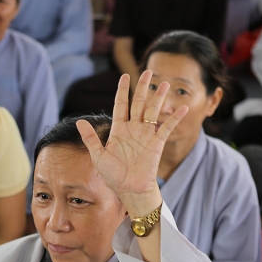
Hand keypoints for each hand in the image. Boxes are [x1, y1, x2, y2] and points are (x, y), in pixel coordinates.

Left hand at [76, 70, 186, 214]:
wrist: (130, 190)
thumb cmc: (113, 176)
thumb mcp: (99, 156)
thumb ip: (91, 138)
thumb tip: (79, 121)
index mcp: (118, 129)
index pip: (121, 104)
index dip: (123, 90)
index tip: (125, 76)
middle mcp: (133, 129)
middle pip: (139, 102)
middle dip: (143, 86)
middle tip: (148, 71)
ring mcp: (146, 135)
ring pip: (152, 111)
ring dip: (159, 97)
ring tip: (165, 83)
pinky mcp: (157, 143)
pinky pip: (167, 128)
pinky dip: (174, 118)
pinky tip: (181, 109)